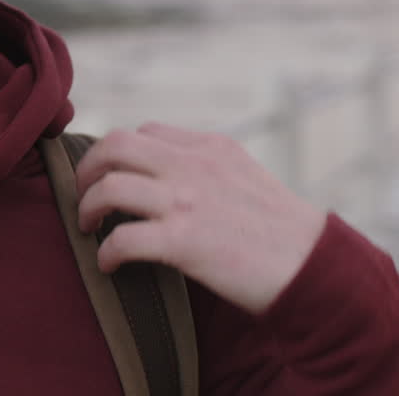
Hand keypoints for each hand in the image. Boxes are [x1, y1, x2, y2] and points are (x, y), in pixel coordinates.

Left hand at [74, 122, 327, 314]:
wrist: (315, 267)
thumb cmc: (280, 232)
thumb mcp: (245, 176)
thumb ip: (206, 167)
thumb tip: (166, 174)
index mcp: (209, 147)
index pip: (144, 132)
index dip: (116, 154)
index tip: (108, 177)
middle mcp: (194, 166)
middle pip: (115, 145)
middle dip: (87, 170)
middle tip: (83, 198)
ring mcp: (188, 201)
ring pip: (109, 186)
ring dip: (87, 208)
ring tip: (89, 229)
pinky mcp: (185, 241)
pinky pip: (123, 238)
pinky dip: (106, 252)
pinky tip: (109, 265)